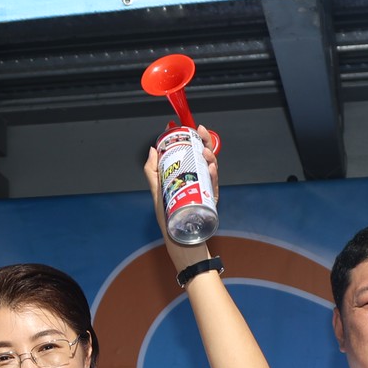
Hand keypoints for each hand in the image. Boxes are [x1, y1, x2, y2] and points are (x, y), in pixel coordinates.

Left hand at [142, 130, 220, 253]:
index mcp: (190, 176)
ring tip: (204, 152)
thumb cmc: (169, 219)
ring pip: (212, 168)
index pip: (195, 153)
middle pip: (206, 157)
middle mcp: (200, 182)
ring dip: (210, 156)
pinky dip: (213, 176)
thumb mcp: (157, 192)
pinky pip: (214, 186)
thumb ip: (152, 171)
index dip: (195, 138)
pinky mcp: (211, 202)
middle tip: (200, 133)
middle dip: (205, 142)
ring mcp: (207, 191)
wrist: (179, 241)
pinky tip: (210, 168)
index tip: (191, 127)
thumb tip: (152, 150)